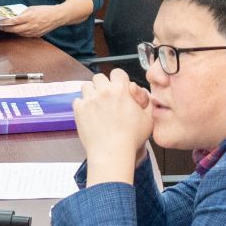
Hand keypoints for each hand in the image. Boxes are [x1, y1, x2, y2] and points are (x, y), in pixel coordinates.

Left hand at [0, 6, 57, 38]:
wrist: (57, 17)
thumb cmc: (45, 10)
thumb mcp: (32, 8)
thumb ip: (23, 13)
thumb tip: (15, 17)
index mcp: (30, 17)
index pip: (14, 21)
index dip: (6, 22)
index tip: (1, 22)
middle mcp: (31, 25)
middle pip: (15, 29)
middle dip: (7, 29)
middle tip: (2, 27)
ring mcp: (34, 31)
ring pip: (20, 33)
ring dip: (14, 31)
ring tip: (9, 29)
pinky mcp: (37, 35)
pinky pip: (26, 35)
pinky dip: (21, 33)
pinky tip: (18, 30)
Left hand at [73, 68, 153, 184]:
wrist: (112, 152)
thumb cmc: (130, 138)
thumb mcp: (148, 119)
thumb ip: (146, 102)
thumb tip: (142, 94)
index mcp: (121, 90)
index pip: (117, 72)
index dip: (119, 79)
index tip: (119, 87)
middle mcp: (103, 91)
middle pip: (99, 77)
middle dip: (103, 85)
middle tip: (106, 97)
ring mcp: (89, 100)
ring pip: (86, 86)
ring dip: (91, 92)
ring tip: (96, 104)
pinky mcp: (79, 110)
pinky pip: (77, 100)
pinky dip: (82, 105)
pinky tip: (89, 114)